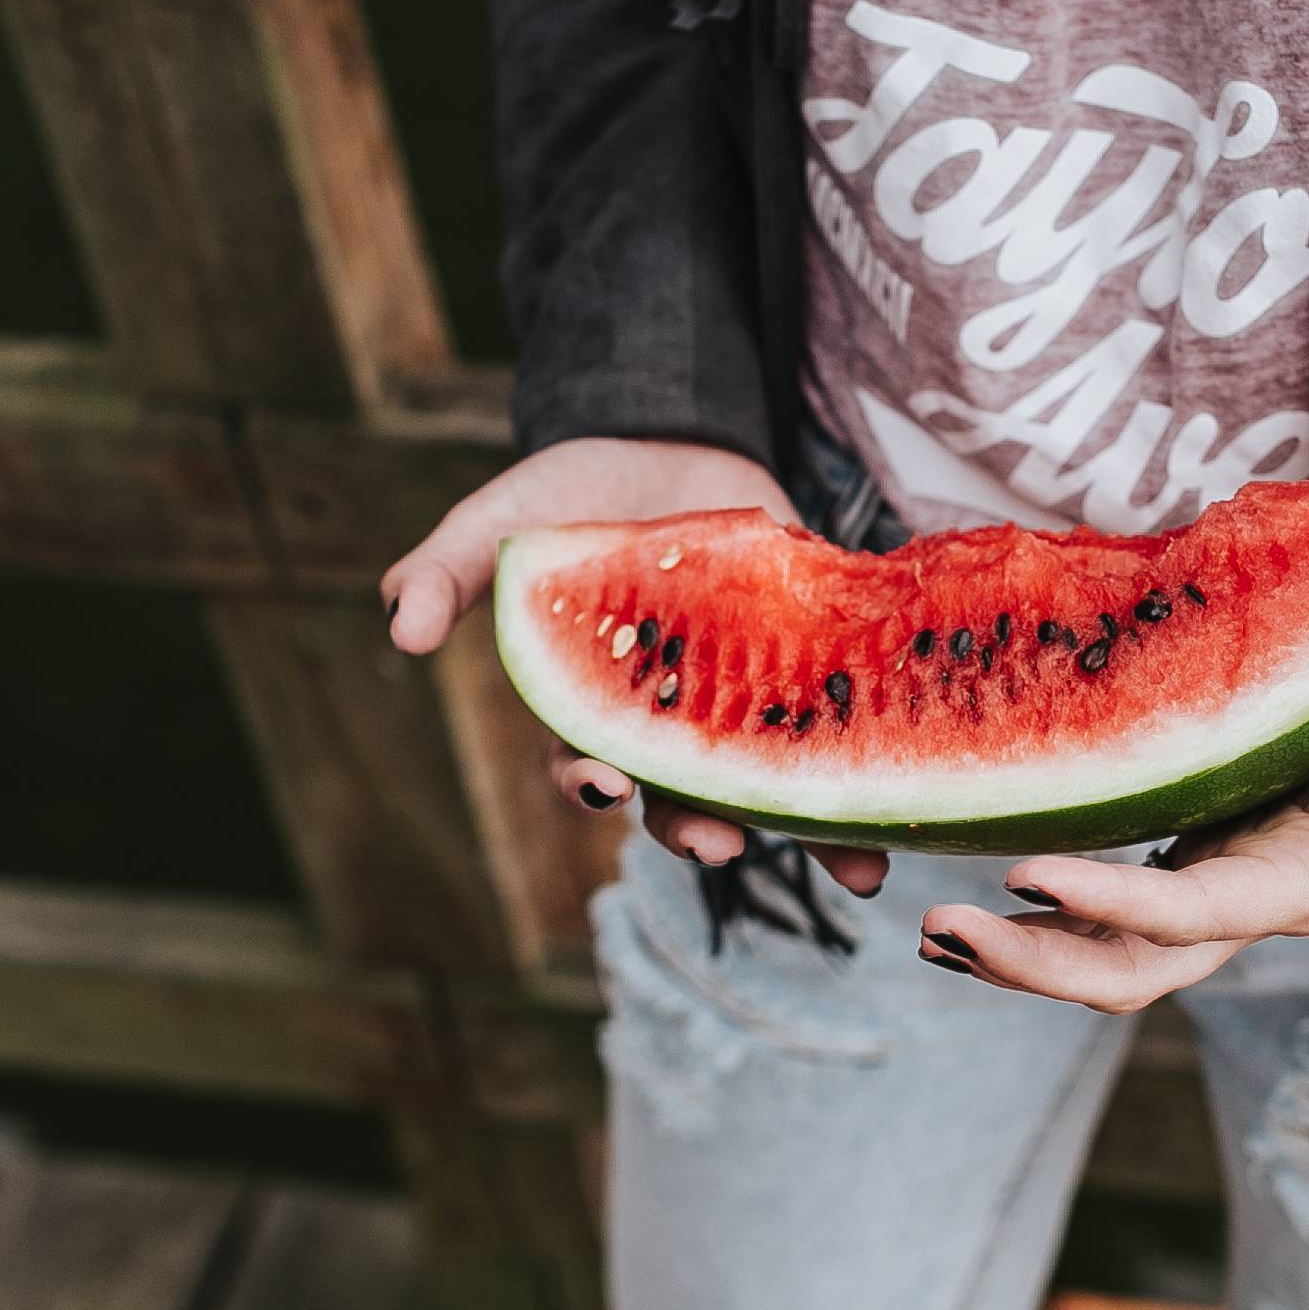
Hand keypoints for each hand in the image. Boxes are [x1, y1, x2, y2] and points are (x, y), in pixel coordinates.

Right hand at [377, 434, 891, 894]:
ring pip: (773, 786)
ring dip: (813, 834)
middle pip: (683, 798)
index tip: (599, 786)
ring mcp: (744, 696)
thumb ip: (449, 567)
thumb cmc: (570, 491)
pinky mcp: (810, 662)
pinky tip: (912, 795)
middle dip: (699, 830)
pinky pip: (844, 727)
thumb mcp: (500, 516)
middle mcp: (672, 718)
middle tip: (721, 848)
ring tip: (858, 873)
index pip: (582, 761)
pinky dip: (877, 766)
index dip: (587, 780)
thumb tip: (396, 626)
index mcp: (593, 701)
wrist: (665, 436)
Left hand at [920, 640, 1308, 1010]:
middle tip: (934, 929)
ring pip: (1110, 940)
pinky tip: (988, 853)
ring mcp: (1227, 870)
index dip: (1108, 908)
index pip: (1191, 919)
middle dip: (1033, 962)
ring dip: (1024, 944)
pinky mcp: (1212, 830)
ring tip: (932, 927)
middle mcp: (1255, 894)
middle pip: (1129, 967)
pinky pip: (1117, 879)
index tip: (1025, 873)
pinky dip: (1052, 886)